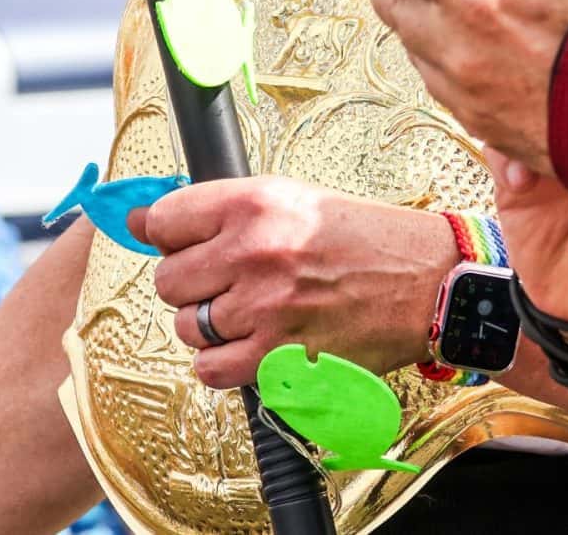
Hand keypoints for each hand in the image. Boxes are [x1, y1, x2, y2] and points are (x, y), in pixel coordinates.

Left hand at [132, 178, 454, 388]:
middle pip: (168, 279)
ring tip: (251, 312)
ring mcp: (264, 308)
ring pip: (187, 326)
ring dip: (209, 325)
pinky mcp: (278, 357)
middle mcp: (255, 251)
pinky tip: (252, 344)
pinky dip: (223, 362)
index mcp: (256, 202)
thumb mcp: (295, 199)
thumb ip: (218, 210)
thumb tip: (139, 220)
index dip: (170, 235)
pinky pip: (210, 369)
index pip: (164, 220)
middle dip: (192, 283)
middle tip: (230, 280)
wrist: (429, 282)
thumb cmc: (365, 238)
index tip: (185, 243)